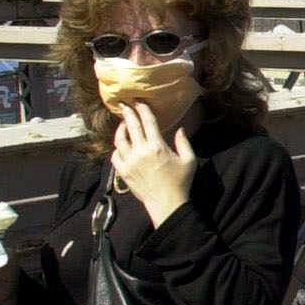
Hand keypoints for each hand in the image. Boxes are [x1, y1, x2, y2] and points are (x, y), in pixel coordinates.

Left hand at [111, 104, 194, 225]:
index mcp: (158, 147)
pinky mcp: (123, 172)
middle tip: (124, 104)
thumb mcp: (189, 160)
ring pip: (120, 140)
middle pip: (132, 127)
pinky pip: (115, 155)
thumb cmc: (181, 181)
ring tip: (123, 124)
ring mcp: (130, 162)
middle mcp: (141, 152)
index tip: (139, 101)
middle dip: (128, 113)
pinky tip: (122, 146)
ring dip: (121, 129)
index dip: (143, 110)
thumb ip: (184, 142)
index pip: (148, 122)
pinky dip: (117, 148)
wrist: (166, 203)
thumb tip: (179, 128)